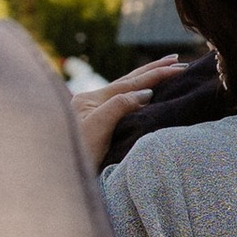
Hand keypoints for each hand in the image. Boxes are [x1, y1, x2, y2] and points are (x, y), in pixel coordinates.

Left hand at [71, 56, 187, 167]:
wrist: (58, 176)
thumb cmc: (76, 153)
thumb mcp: (97, 127)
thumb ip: (120, 105)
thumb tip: (145, 93)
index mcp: (92, 99)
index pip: (130, 83)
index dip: (155, 75)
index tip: (177, 70)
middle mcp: (92, 102)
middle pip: (128, 80)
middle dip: (153, 69)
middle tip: (175, 59)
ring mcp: (93, 113)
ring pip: (124, 90)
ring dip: (145, 79)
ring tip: (162, 68)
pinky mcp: (96, 126)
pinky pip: (121, 103)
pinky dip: (136, 94)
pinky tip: (142, 94)